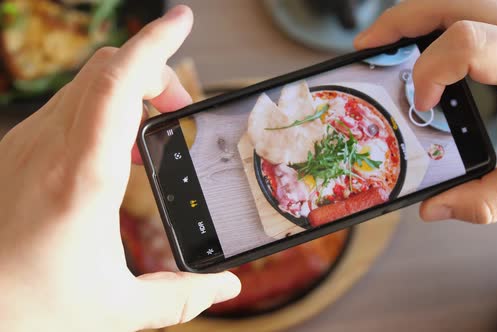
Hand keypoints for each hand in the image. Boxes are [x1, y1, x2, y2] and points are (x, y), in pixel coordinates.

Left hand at [0, 6, 239, 331]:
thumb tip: (225, 286)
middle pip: (105, 69)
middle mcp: (48, 149)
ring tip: (152, 133)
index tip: (182, 20)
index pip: (121, 82)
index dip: (156, 42)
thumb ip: (182, 295)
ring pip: (83, 84)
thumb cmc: (26, 311)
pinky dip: (100, 109)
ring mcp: (24, 146)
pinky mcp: (13, 154)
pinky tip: (113, 153)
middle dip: (154, 71)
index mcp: (83, 177)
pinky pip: (65, 107)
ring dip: (127, 90)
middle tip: (182, 106)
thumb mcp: (117, 309)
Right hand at [355, 0, 496, 223]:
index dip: (431, 72)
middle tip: (368, 50)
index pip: (471, 44)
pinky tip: (417, 40)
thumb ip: (493, 200)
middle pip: (451, 4)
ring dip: (413, 15)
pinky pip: (466, 3)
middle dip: (400, 24)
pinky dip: (432, 17)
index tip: (423, 106)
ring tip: (383, 42)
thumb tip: (434, 207)